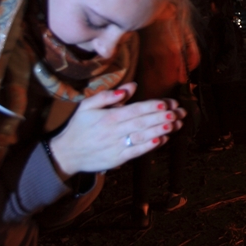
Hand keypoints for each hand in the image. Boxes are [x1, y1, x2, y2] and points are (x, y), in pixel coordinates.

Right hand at [48, 83, 185, 176]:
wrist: (66, 154)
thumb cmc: (79, 127)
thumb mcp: (87, 106)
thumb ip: (109, 95)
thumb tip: (131, 87)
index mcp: (108, 117)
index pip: (135, 109)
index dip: (153, 106)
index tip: (168, 102)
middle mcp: (114, 131)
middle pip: (142, 122)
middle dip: (162, 117)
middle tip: (179, 112)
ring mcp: (116, 146)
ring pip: (142, 137)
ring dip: (160, 130)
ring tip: (176, 124)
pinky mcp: (117, 159)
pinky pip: (136, 152)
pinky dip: (150, 147)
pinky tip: (163, 140)